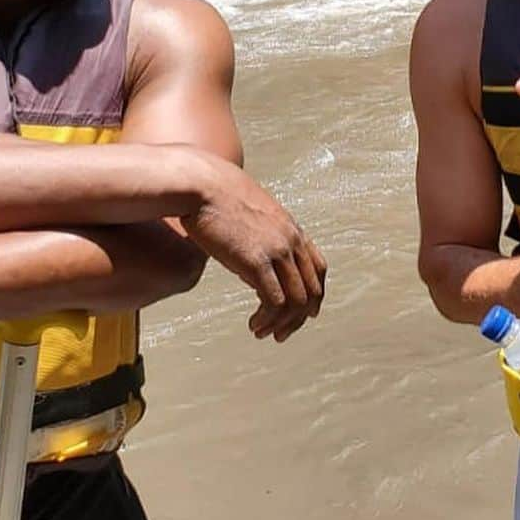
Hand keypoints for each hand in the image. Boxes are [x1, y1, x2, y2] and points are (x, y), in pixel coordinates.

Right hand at [181, 158, 326, 341]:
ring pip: (296, 300)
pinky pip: (274, 301)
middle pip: (311, 289)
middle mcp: (290, 240)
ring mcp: (276, 250)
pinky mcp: (256, 261)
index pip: (318, 267)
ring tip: (263, 333)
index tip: (305, 314)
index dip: (314, 294)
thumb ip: (259, 236)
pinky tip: (254, 325)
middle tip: (280, 334)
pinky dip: (267, 319)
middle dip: (299, 318)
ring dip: (282, 324)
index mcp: (291, 228)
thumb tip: (252, 262)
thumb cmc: (216, 197)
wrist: (202, 185)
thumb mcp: (249, 214)